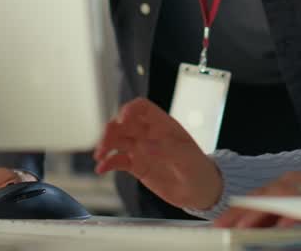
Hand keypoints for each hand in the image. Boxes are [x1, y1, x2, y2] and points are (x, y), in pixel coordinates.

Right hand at [93, 98, 222, 210]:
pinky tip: (101, 169)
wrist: (201, 192)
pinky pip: (118, 160)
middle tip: (105, 142)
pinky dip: (107, 163)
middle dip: (112, 129)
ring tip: (99, 156)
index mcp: (163, 125)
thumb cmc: (199, 170)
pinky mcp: (136, 166)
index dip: (130, 109)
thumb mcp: (187, 159)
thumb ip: (166, 150)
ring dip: (105, 145)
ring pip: (117, 140)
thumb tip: (143, 145)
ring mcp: (141, 149)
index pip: (142, 108)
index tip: (122, 119)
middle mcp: (149, 134)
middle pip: (124, 124)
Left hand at [215, 172, 300, 227]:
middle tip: (221, 230)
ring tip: (242, 228)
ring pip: (279, 198)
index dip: (236, 212)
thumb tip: (257, 230)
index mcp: (287, 185)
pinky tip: (281, 228)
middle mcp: (295, 181)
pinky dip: (293, 216)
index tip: (218, 227)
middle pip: (262, 196)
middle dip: (240, 213)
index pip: (256, 198)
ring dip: (260, 213)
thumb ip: (282, 218)